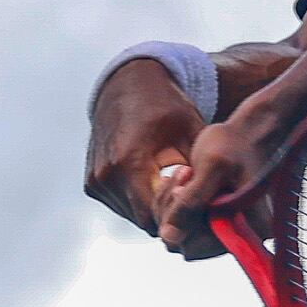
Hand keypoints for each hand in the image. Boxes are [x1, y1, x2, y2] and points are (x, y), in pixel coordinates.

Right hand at [83, 58, 203, 234]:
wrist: (127, 86)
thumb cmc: (165, 106)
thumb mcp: (191, 130)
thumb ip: (200, 169)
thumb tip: (215, 203)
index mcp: (129, 160)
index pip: (154, 216)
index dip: (177, 213)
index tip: (191, 193)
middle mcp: (106, 174)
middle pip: (144, 220)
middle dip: (168, 214)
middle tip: (186, 192)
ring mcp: (95, 181)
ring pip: (132, 216)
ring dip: (153, 209)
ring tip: (170, 184)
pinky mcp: (91, 184)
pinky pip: (121, 206)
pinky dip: (139, 201)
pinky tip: (153, 181)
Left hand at [157, 101, 286, 254]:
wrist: (246, 132)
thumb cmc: (235, 145)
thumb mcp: (211, 168)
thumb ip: (191, 203)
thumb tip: (169, 237)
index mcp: (246, 230)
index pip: (194, 247)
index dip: (180, 219)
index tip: (185, 186)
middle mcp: (236, 237)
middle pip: (184, 243)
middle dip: (174, 209)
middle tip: (184, 175)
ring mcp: (223, 230)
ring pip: (179, 232)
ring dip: (173, 202)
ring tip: (186, 172)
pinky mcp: (213, 220)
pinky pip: (182, 222)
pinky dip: (175, 200)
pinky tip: (185, 177)